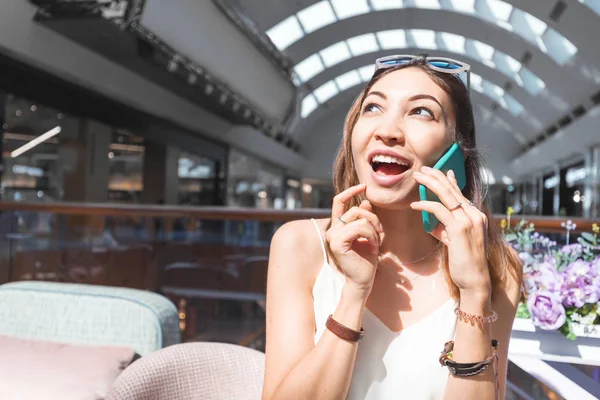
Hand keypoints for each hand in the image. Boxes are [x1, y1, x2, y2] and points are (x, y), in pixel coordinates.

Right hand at [326, 184, 381, 295]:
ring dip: (374, 230)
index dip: (350, 191)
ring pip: (359, 218)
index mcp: (338, 226)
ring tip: (377, 243)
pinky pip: (359, 228)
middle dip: (373, 218)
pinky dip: (371, 236)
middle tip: (380, 233)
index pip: (339, 201)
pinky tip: (373, 248)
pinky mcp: (337, 242)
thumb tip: (366, 201)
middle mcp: (332, 229)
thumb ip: (365, 218)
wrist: (363, 281)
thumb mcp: (369, 235)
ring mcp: (333, 236)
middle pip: (355, 210)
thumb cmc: (366, 260)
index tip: (363, 186)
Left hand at [410, 167, 490, 296]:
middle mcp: (475, 215)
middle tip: (422, 169)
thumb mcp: (454, 242)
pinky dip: (425, 205)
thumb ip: (446, 230)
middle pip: (453, 189)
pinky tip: (414, 206)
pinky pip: (439, 210)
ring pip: (446, 195)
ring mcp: (469, 220)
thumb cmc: (464, 263)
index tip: (441, 171)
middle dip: (436, 176)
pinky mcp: (460, 228)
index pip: (461, 194)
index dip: (450, 181)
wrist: (475, 280)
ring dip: (430, 183)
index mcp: (476, 216)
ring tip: (417, 177)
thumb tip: (433, 225)